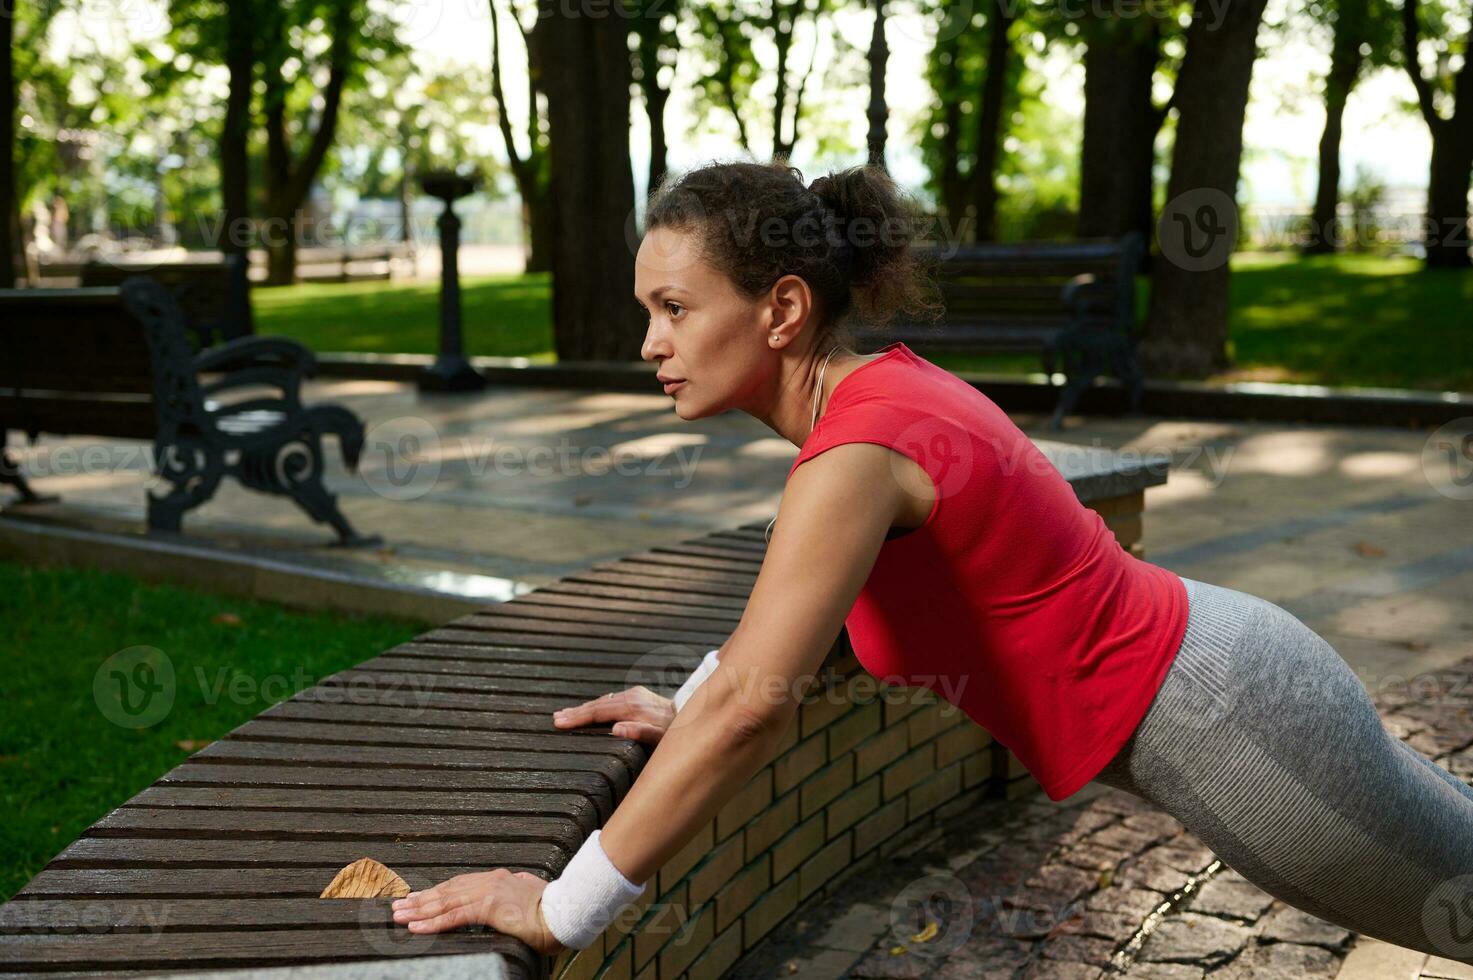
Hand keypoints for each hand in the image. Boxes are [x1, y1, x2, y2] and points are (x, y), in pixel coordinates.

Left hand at [391, 869, 562, 954]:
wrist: (566, 911)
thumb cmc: (554, 909)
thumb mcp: (532, 893)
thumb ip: (521, 886)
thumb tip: (521, 883)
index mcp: (498, 878)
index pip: (458, 885)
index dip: (435, 892)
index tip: (417, 897)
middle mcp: (489, 881)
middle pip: (446, 891)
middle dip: (420, 900)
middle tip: (398, 906)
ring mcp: (488, 892)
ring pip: (445, 902)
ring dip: (419, 910)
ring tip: (399, 915)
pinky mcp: (488, 907)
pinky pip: (454, 916)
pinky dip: (433, 922)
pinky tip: (417, 927)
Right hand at [552, 686, 675, 744]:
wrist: (696, 716)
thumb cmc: (678, 732)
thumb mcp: (662, 737)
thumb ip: (641, 733)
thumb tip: (616, 729)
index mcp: (633, 706)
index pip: (598, 711)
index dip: (578, 717)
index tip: (559, 723)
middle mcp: (632, 697)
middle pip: (597, 705)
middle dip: (576, 712)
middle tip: (555, 718)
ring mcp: (636, 695)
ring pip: (604, 701)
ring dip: (585, 708)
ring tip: (566, 714)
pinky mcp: (639, 696)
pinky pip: (612, 700)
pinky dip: (597, 706)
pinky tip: (590, 710)